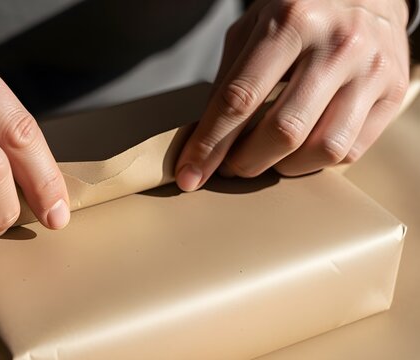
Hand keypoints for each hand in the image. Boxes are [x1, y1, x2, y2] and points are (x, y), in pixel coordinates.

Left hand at [176, 0, 410, 190]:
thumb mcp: (254, 28)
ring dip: (283, 168)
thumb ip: (229, 79)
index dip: (209, 144)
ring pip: (322, 149)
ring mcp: (371, 70)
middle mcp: (336, 45)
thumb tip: (203, 138)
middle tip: (229, 167)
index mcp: (291, 23)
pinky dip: (316, 162)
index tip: (190, 174)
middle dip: (245, 162)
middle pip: (283, 131)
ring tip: (266, 158)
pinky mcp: (393, 92)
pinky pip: (350, 150)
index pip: (239, 98)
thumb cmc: (301, 11)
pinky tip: (300, 150)